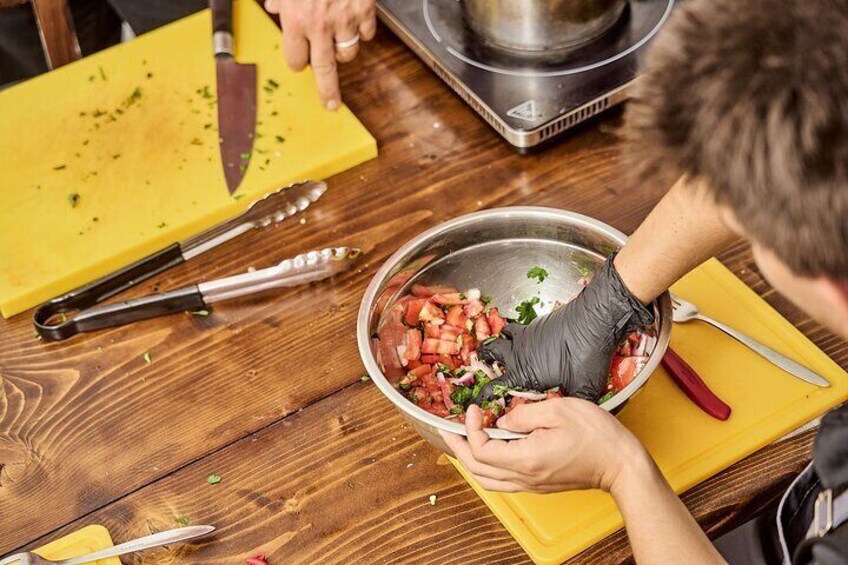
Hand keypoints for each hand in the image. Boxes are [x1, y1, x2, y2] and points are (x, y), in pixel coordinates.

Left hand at [265, 0, 376, 109]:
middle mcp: (320, 26)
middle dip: (327, 91)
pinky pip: (367, 34)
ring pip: (347, 53)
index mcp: (296, 20)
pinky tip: (357, 23)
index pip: (296, 58)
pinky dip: (363, 32)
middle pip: (324, 70)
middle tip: (330, 104)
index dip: (298, 61)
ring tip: (340, 42)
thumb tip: (273, 6)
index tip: (300, 63)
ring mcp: (344, 21)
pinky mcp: (364, 11)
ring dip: (343, 52)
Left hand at [440, 399, 648, 492]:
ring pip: (487, 480)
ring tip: (461, 441)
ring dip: (470, 460)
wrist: (621, 465)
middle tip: (449, 428)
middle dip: (458, 447)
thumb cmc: (597, 436)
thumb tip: (503, 420)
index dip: (470, 428)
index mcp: (525, 458)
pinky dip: (487, 467)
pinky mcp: (539, 484)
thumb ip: (524, 414)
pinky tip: (489, 450)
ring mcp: (532, 484)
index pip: (480, 449)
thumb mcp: (559, 410)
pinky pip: (502, 481)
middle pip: (476, 469)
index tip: (474, 409)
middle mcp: (524, 476)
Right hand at [479, 254, 653, 399]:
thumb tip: (572, 417)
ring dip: (501, 341)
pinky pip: (520, 328)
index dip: (484, 396)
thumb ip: (571, 403)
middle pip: (489, 353)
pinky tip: (531, 340)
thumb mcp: (583, 389)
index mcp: (523, 374)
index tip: (481, 400)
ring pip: (503, 335)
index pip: (493, 388)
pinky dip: (520, 334)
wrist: (594, 321)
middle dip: (485, 359)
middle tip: (487, 364)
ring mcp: (526, 336)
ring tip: (505, 347)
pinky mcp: (537, 324)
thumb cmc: (586, 356)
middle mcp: (519, 354)